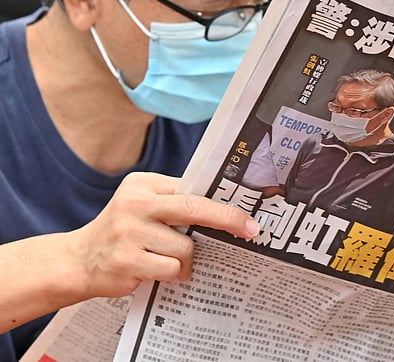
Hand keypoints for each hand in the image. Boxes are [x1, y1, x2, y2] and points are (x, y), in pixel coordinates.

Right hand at [66, 172, 258, 299]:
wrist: (78, 261)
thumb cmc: (123, 232)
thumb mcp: (142, 205)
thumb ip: (176, 202)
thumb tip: (226, 211)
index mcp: (143, 185)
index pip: (193, 189)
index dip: (223, 204)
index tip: (249, 215)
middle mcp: (135, 204)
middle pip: (195, 208)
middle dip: (227, 220)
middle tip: (250, 231)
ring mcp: (129, 232)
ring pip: (185, 248)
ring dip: (186, 261)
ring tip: (168, 260)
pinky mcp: (127, 260)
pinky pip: (171, 269)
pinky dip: (173, 274)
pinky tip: (157, 271)